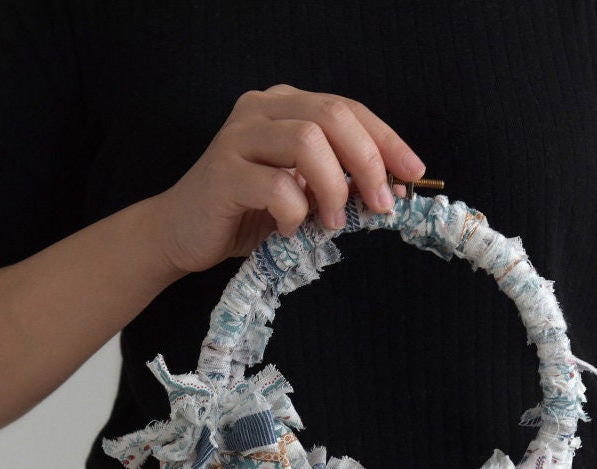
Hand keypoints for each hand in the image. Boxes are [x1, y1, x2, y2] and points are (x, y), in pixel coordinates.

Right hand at [150, 84, 426, 275]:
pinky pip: (276, 185)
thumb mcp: (305, 192)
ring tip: (332, 221)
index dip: (387, 140)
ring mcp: (238, 137)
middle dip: (368, 161)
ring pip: (307, 141)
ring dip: (333, 187)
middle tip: (381, 203)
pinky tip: (289, 229)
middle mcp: (260, 109)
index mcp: (285, 106)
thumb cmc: (248, 212)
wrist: (183, 233)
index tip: (414, 172)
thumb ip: (341, 181)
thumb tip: (393, 189)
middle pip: (332, 116)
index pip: (348, 110)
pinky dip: (295, 213)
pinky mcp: (221, 172)